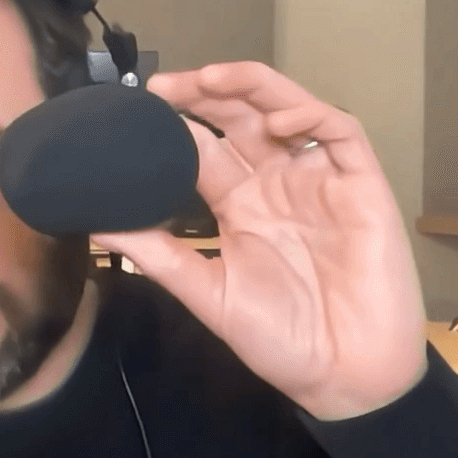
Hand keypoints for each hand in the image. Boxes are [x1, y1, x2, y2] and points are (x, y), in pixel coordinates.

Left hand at [93, 61, 427, 420]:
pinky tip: (277, 122)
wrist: (347, 377)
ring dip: (252, 87)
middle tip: (164, 85)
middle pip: (240, 117)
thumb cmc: (282, 340)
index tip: (134, 109)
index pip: (203, 147)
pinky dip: (310, 115)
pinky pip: (341, 133)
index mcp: (239, 205)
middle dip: (205, 92)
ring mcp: (320, 180)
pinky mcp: (361, 185)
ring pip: (288, 110)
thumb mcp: (209, 294)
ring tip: (211, 79)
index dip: (174, 123)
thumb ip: (159, 255)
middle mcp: (277, 183)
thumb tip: (96, 223)